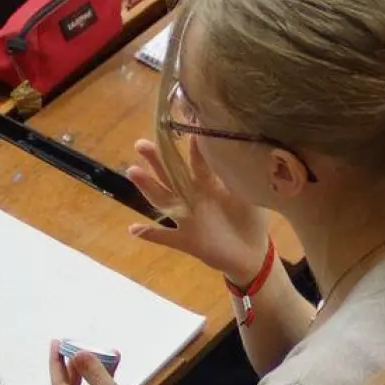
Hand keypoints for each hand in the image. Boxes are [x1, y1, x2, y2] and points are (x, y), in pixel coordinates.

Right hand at [124, 139, 270, 284]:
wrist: (251, 254)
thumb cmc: (251, 220)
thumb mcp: (249, 197)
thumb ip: (242, 180)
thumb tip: (242, 158)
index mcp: (209, 185)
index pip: (197, 162)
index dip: (192, 148)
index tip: (185, 130)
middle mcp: (193, 198)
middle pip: (171, 176)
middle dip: (156, 160)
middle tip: (141, 143)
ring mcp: (186, 219)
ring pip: (162, 200)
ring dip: (147, 187)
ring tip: (133, 171)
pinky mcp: (185, 240)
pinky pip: (163, 237)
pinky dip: (149, 234)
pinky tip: (132, 229)